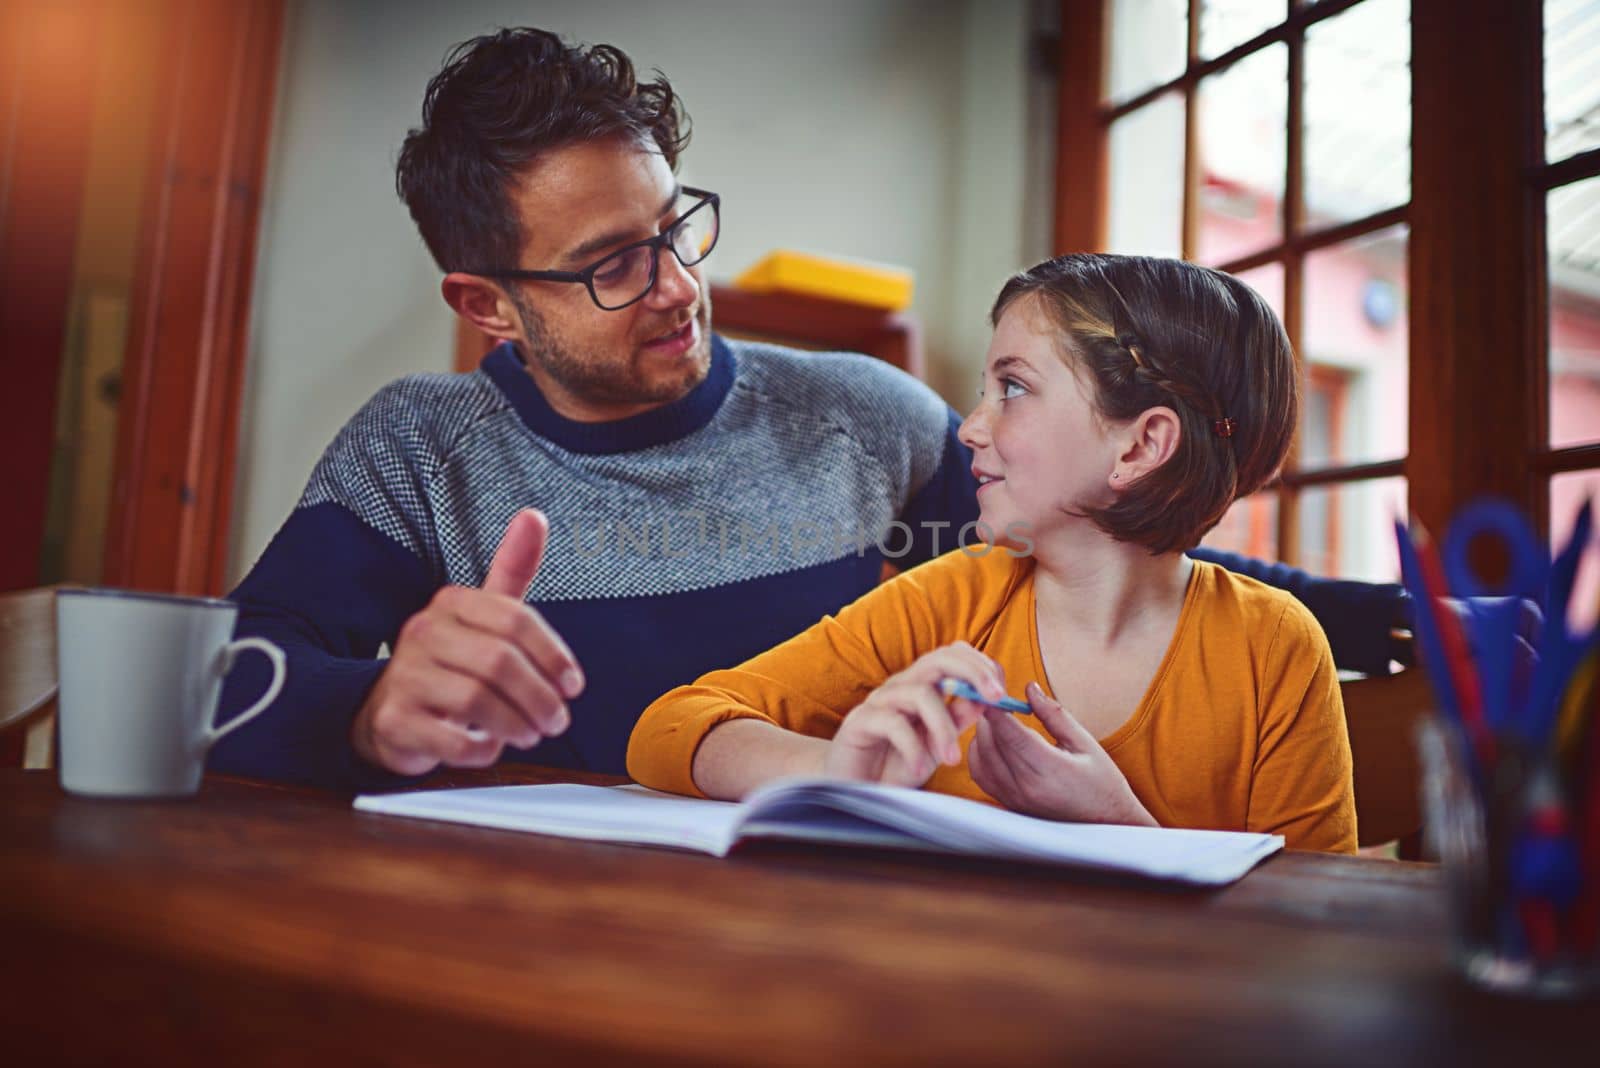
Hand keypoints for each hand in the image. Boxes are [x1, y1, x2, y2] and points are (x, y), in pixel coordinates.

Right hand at [352, 509, 584, 775]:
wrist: (388, 711)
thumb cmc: (451, 663)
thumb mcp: (483, 616)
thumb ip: (512, 571)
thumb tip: (534, 516)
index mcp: (451, 603)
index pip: (515, 619)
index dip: (553, 655)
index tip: (573, 685)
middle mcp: (422, 632)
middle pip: (499, 663)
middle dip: (540, 698)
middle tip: (557, 720)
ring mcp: (403, 676)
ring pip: (476, 701)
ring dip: (517, 725)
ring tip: (531, 734)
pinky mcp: (393, 721)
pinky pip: (450, 740)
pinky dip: (481, 749)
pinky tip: (489, 747)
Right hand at [823, 642, 1003, 786]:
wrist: (852, 788)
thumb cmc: (895, 764)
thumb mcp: (937, 744)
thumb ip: (958, 719)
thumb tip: (986, 698)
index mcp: (922, 686)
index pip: (953, 656)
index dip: (981, 666)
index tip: (1003, 693)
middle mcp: (901, 687)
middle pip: (938, 658)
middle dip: (973, 672)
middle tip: (996, 698)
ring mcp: (878, 702)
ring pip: (919, 693)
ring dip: (944, 727)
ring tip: (952, 760)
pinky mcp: (859, 723)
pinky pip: (893, 723)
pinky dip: (913, 747)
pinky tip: (920, 770)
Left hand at [967, 682, 1154, 826]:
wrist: (1106, 825)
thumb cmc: (1102, 782)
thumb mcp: (1085, 743)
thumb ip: (1053, 715)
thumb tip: (1028, 688)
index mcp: (1048, 770)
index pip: (1009, 732)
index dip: (995, 707)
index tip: (991, 687)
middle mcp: (1025, 787)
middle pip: (989, 742)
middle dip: (988, 715)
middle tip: (995, 695)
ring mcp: (1013, 799)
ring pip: (979, 757)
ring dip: (982, 733)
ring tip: (997, 717)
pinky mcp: (1008, 804)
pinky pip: (981, 774)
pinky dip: (979, 753)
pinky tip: (994, 741)